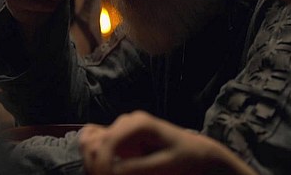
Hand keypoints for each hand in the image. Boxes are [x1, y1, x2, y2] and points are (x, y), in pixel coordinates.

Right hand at [79, 111, 255, 174]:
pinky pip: (96, 142)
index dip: (102, 166)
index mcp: (138, 124)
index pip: (107, 143)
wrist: (198, 154)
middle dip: (96, 166)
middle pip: (94, 143)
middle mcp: (126, 121)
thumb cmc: (187, 159)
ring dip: (96, 164)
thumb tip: (111, 172)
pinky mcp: (121, 137)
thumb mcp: (165, 167)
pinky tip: (112, 168)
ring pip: (92, 144)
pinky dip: (98, 158)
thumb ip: (137, 169)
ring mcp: (122, 128)